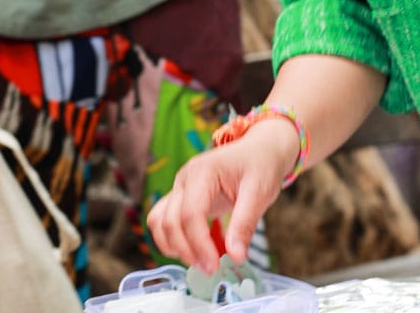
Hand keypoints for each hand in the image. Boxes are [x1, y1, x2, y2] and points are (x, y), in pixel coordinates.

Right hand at [146, 119, 297, 274]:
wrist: (259, 149)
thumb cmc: (260, 166)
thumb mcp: (259, 193)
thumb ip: (244, 224)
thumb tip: (235, 257)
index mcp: (202, 172)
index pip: (190, 213)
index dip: (199, 244)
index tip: (214, 265)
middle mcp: (184, 178)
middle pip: (170, 221)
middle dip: (187, 250)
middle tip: (210, 269)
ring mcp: (179, 187)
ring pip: (159, 221)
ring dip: (174, 246)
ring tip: (200, 262)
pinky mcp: (181, 197)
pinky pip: (163, 219)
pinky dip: (171, 239)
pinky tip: (192, 251)